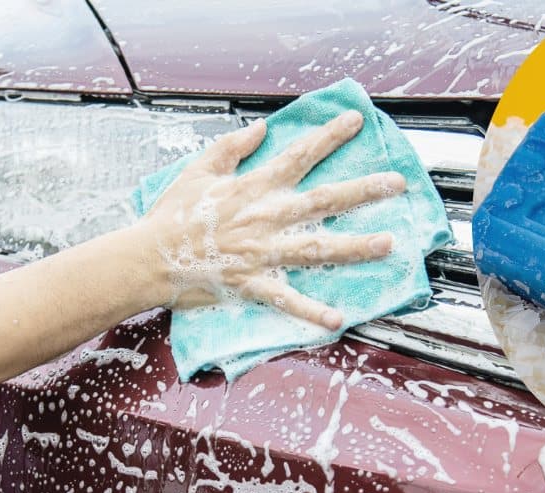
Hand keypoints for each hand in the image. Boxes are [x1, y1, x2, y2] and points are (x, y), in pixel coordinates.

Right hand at [138, 111, 405, 329]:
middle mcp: (264, 217)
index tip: (356, 121)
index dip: (328, 136)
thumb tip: (261, 128)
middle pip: (323, 200)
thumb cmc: (171, 215)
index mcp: (253, 187)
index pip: (299, 155)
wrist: (148, 257)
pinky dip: (311, 311)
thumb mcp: (198, 169)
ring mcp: (261, 252)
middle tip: (397, 184)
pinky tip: (337, 319)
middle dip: (362, 190)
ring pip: (316, 247)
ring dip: (353, 247)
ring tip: (387, 244)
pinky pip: (286, 299)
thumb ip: (233, 147)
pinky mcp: (251, 283)